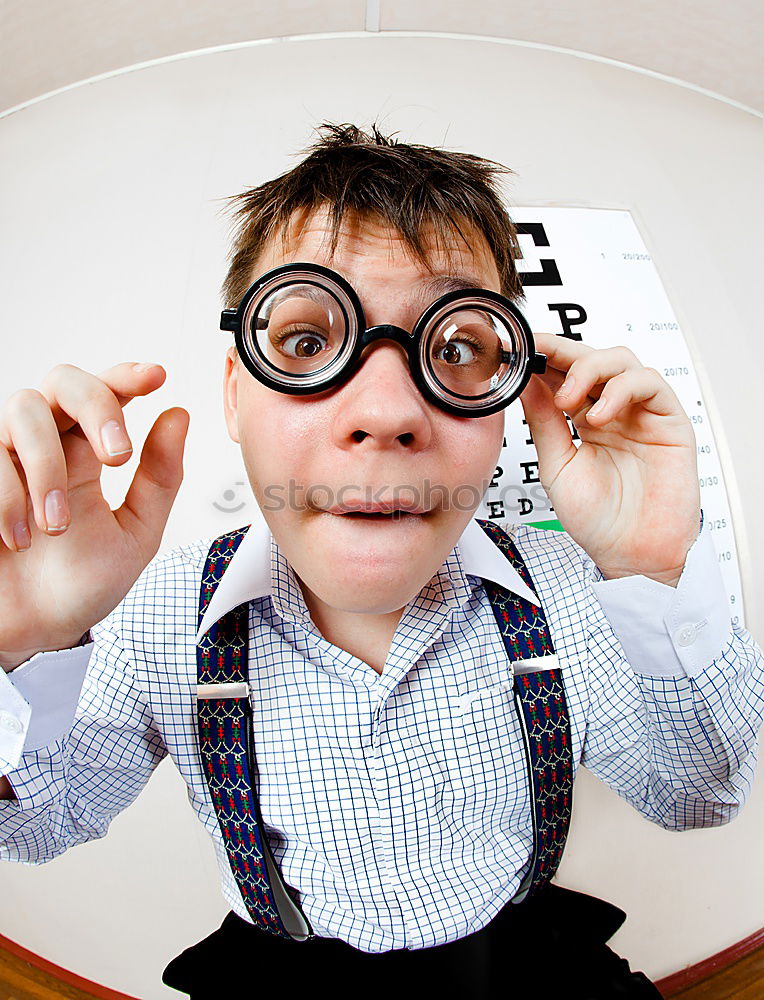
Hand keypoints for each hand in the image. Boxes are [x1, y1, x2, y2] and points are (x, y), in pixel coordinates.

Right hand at [0, 362, 188, 669]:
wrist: (34, 630)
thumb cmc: (81, 583)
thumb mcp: (136, 534)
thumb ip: (158, 478)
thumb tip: (179, 415)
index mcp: (89, 450)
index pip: (107, 392)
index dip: (127, 375)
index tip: (157, 377)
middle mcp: (47, 443)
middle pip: (63, 380)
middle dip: (96, 406)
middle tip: (118, 456)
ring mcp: (5, 456)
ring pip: (23, 411)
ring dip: (47, 465)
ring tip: (58, 525)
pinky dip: (8, 498)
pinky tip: (20, 538)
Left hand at [520, 335, 700, 586]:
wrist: (630, 555)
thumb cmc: (598, 520)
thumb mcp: (557, 466)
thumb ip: (544, 423)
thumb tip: (524, 383)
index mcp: (585, 419)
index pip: (566, 372)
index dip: (544, 355)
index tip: (517, 349)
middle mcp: (615, 410)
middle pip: (593, 357)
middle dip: (563, 352)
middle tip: (537, 358)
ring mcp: (642, 413)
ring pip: (621, 361)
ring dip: (590, 369)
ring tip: (567, 398)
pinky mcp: (670, 422)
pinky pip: (650, 385)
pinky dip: (621, 390)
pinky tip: (599, 415)